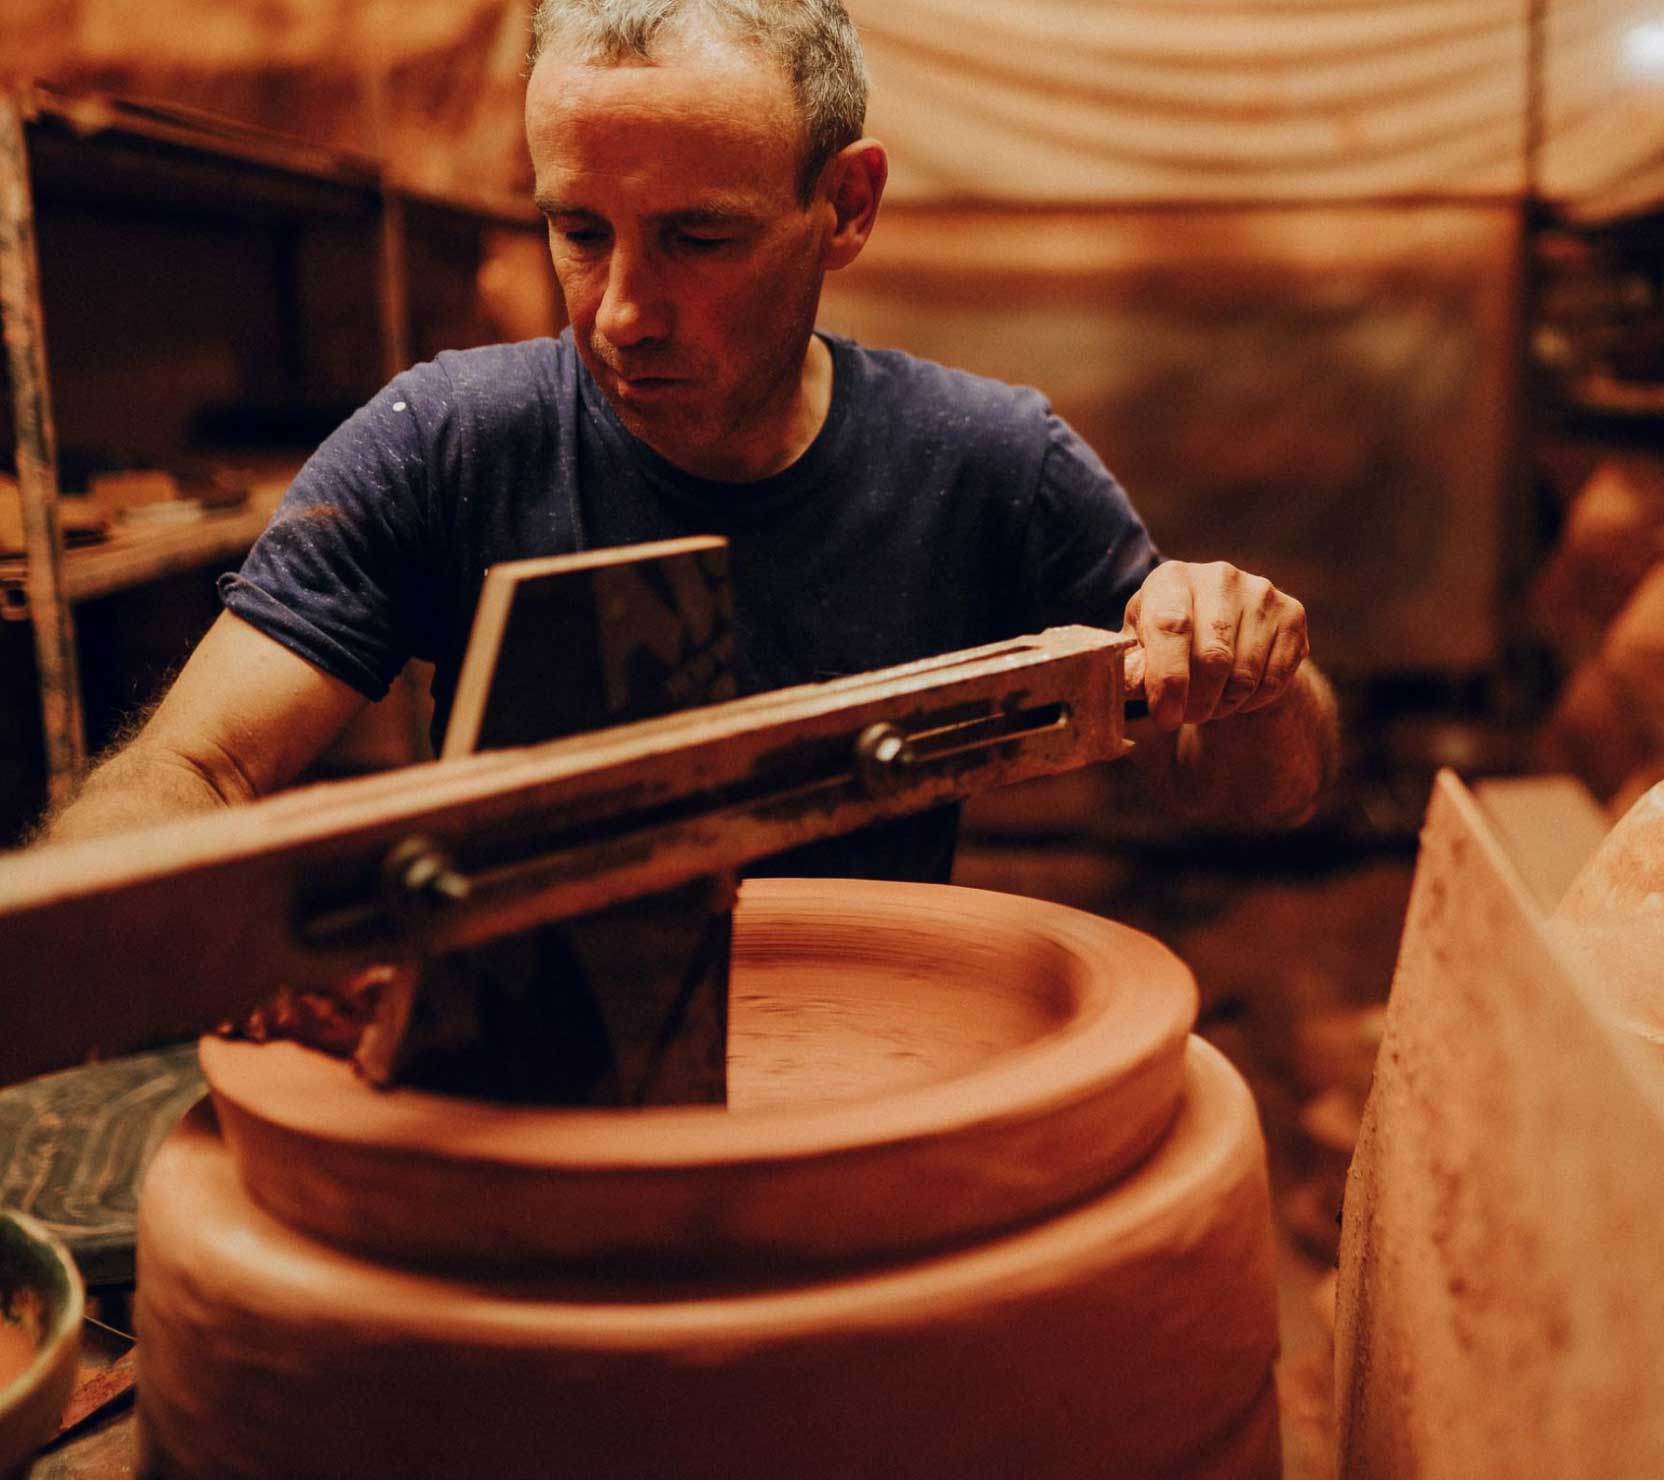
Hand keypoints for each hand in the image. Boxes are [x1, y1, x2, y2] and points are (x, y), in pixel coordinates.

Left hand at [1119, 561, 1308, 730]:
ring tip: (1209, 705)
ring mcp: (1260, 592)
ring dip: (1223, 706)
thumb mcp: (1142, 646)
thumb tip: (1119, 687)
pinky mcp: (1292, 614)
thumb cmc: (1169, 642)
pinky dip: (1251, 702)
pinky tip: (1237, 696)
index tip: (1165, 717)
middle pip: (1212, 657)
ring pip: (1244, 675)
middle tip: (1185, 718)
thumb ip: (1132, 665)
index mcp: (1171, 578)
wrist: (1227, 629)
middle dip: (1196, 703)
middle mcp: (1218, 576)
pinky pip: (1273, 679)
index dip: (1168, 679)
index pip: (1171, 628)